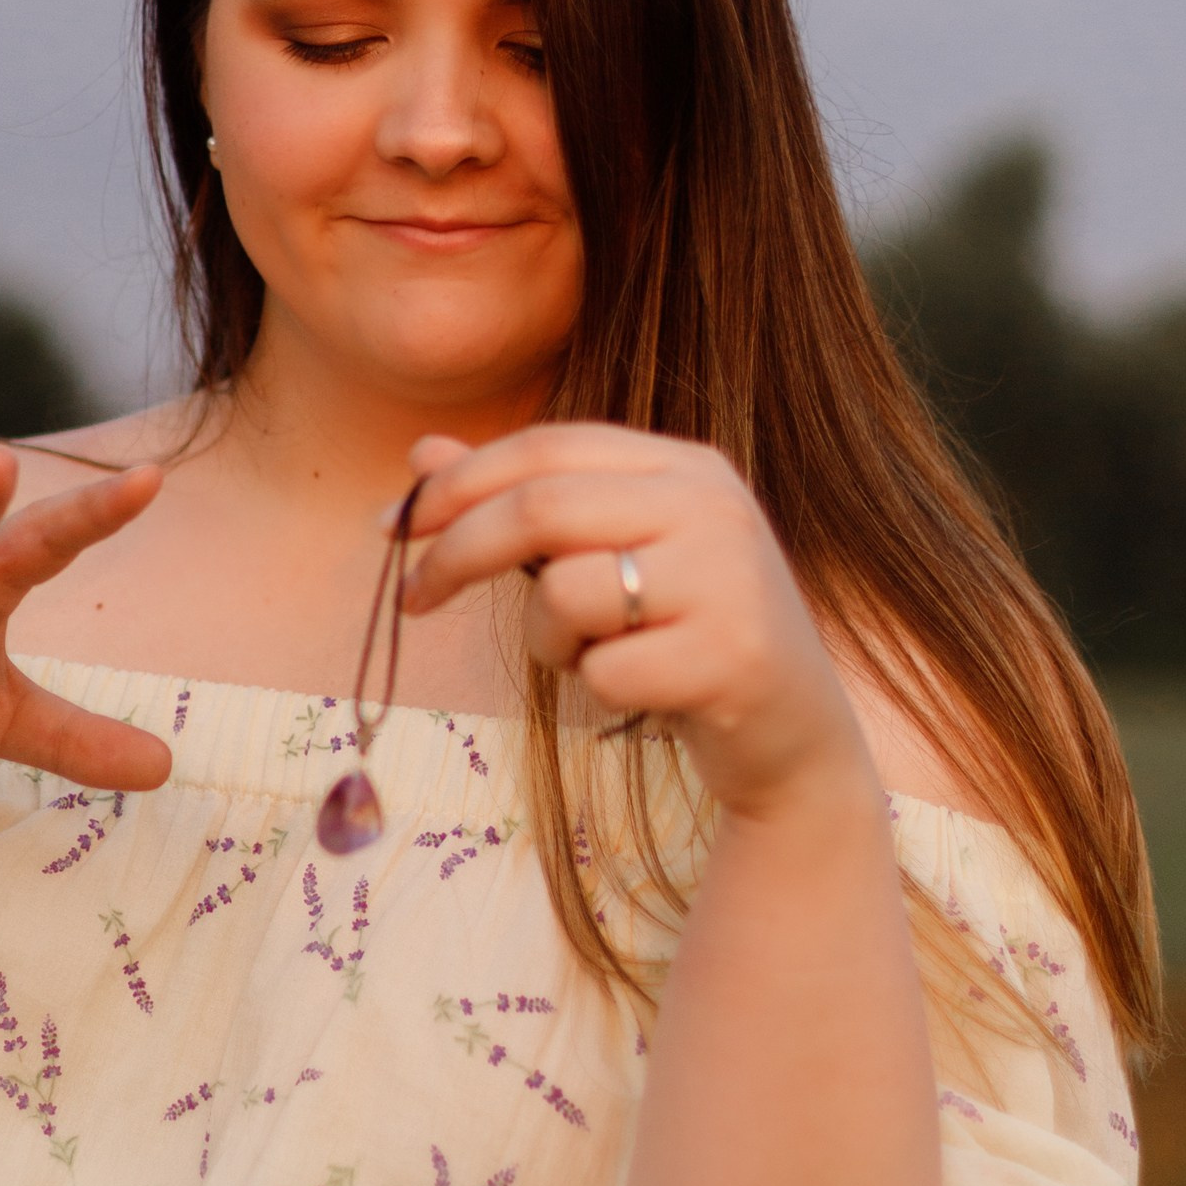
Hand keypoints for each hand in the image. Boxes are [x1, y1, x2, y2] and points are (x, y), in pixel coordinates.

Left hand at [399, 423, 873, 820]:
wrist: (794, 737)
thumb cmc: (684, 637)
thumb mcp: (609, 557)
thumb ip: (524, 503)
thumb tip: (421, 453)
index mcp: (686, 467)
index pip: (544, 448)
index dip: (456, 485)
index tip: (391, 526)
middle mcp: (714, 506)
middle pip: (541, 506)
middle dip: (456, 553)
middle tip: (411, 599)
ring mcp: (730, 579)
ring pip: (566, 591)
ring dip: (548, 639)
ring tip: (592, 656)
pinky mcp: (735, 656)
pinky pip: (607, 671)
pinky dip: (599, 689)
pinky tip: (646, 690)